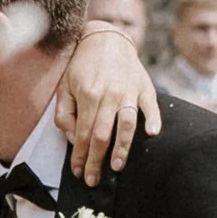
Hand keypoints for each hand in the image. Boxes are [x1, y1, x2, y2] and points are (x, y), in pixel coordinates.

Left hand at [53, 26, 160, 181]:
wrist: (106, 37)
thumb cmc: (82, 65)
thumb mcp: (64, 86)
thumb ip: (64, 113)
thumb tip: (72, 138)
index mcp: (87, 96)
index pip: (83, 134)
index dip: (80, 157)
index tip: (79, 173)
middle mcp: (109, 94)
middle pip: (103, 135)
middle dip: (97, 161)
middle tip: (94, 180)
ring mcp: (129, 90)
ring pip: (126, 124)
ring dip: (122, 147)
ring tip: (117, 166)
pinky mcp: (144, 86)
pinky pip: (150, 105)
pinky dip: (153, 119)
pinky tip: (152, 134)